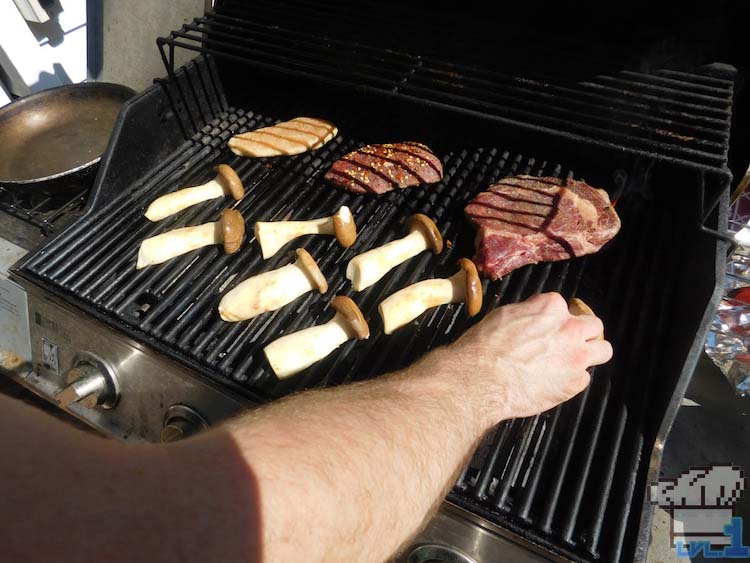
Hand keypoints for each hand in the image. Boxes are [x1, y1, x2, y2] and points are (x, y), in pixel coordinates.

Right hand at [435, 292, 611, 427]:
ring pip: (603, 350)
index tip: (546, 328)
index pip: (564, 306)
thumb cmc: (485, 346)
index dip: (555, 319)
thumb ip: (528, 313)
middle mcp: (569, 327)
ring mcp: (576, 355)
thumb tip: (533, 319)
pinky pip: (584, 378)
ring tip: (573, 362)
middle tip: (568, 343)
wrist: (482, 378)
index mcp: (550, 306)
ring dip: (591, 354)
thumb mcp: (504, 315)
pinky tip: (554, 383)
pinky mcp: (576, 382)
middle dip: (583, 332)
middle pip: (594, 325)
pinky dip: (572, 380)